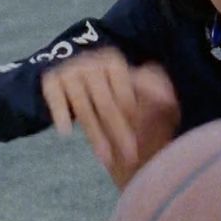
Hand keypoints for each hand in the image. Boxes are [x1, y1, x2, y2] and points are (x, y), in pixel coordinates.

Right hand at [41, 48, 178, 181]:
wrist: (68, 75)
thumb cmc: (108, 87)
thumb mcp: (130, 86)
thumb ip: (152, 90)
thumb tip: (169, 98)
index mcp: (114, 61)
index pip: (127, 91)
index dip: (136, 117)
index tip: (144, 138)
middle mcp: (92, 62)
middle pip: (107, 104)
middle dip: (121, 133)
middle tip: (131, 157)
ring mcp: (70, 70)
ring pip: (84, 108)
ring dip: (96, 136)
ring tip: (105, 159)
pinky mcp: (50, 79)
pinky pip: (56, 99)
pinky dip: (61, 115)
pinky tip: (66, 133)